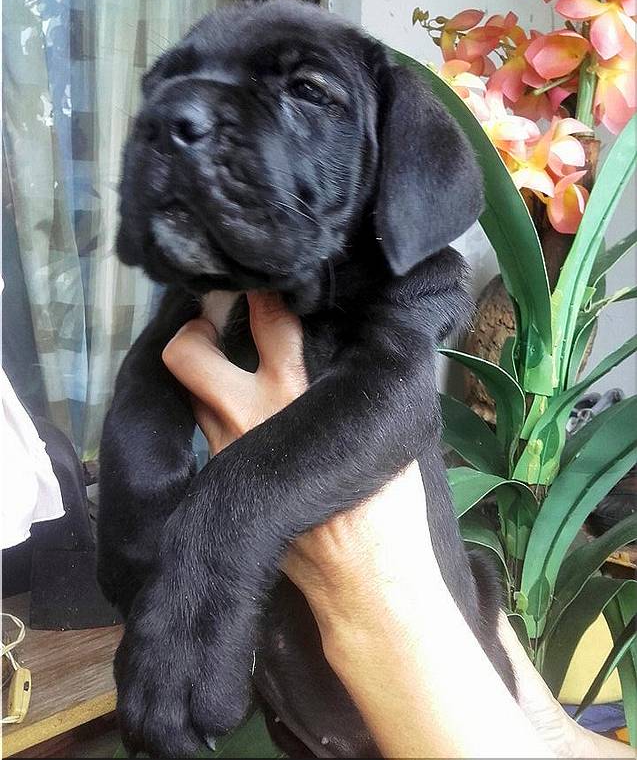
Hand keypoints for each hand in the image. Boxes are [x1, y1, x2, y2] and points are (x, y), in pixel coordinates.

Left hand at [163, 294, 441, 642]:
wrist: (360, 567)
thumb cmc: (382, 494)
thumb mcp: (381, 418)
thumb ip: (354, 372)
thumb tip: (350, 335)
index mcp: (296, 389)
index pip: (268, 316)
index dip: (261, 290)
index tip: (264, 281)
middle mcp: (249, 411)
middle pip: (189, 351)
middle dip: (195, 326)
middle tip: (215, 319)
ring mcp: (225, 446)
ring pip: (187, 390)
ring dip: (200, 371)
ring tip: (225, 361)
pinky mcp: (221, 477)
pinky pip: (201, 428)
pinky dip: (211, 410)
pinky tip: (236, 410)